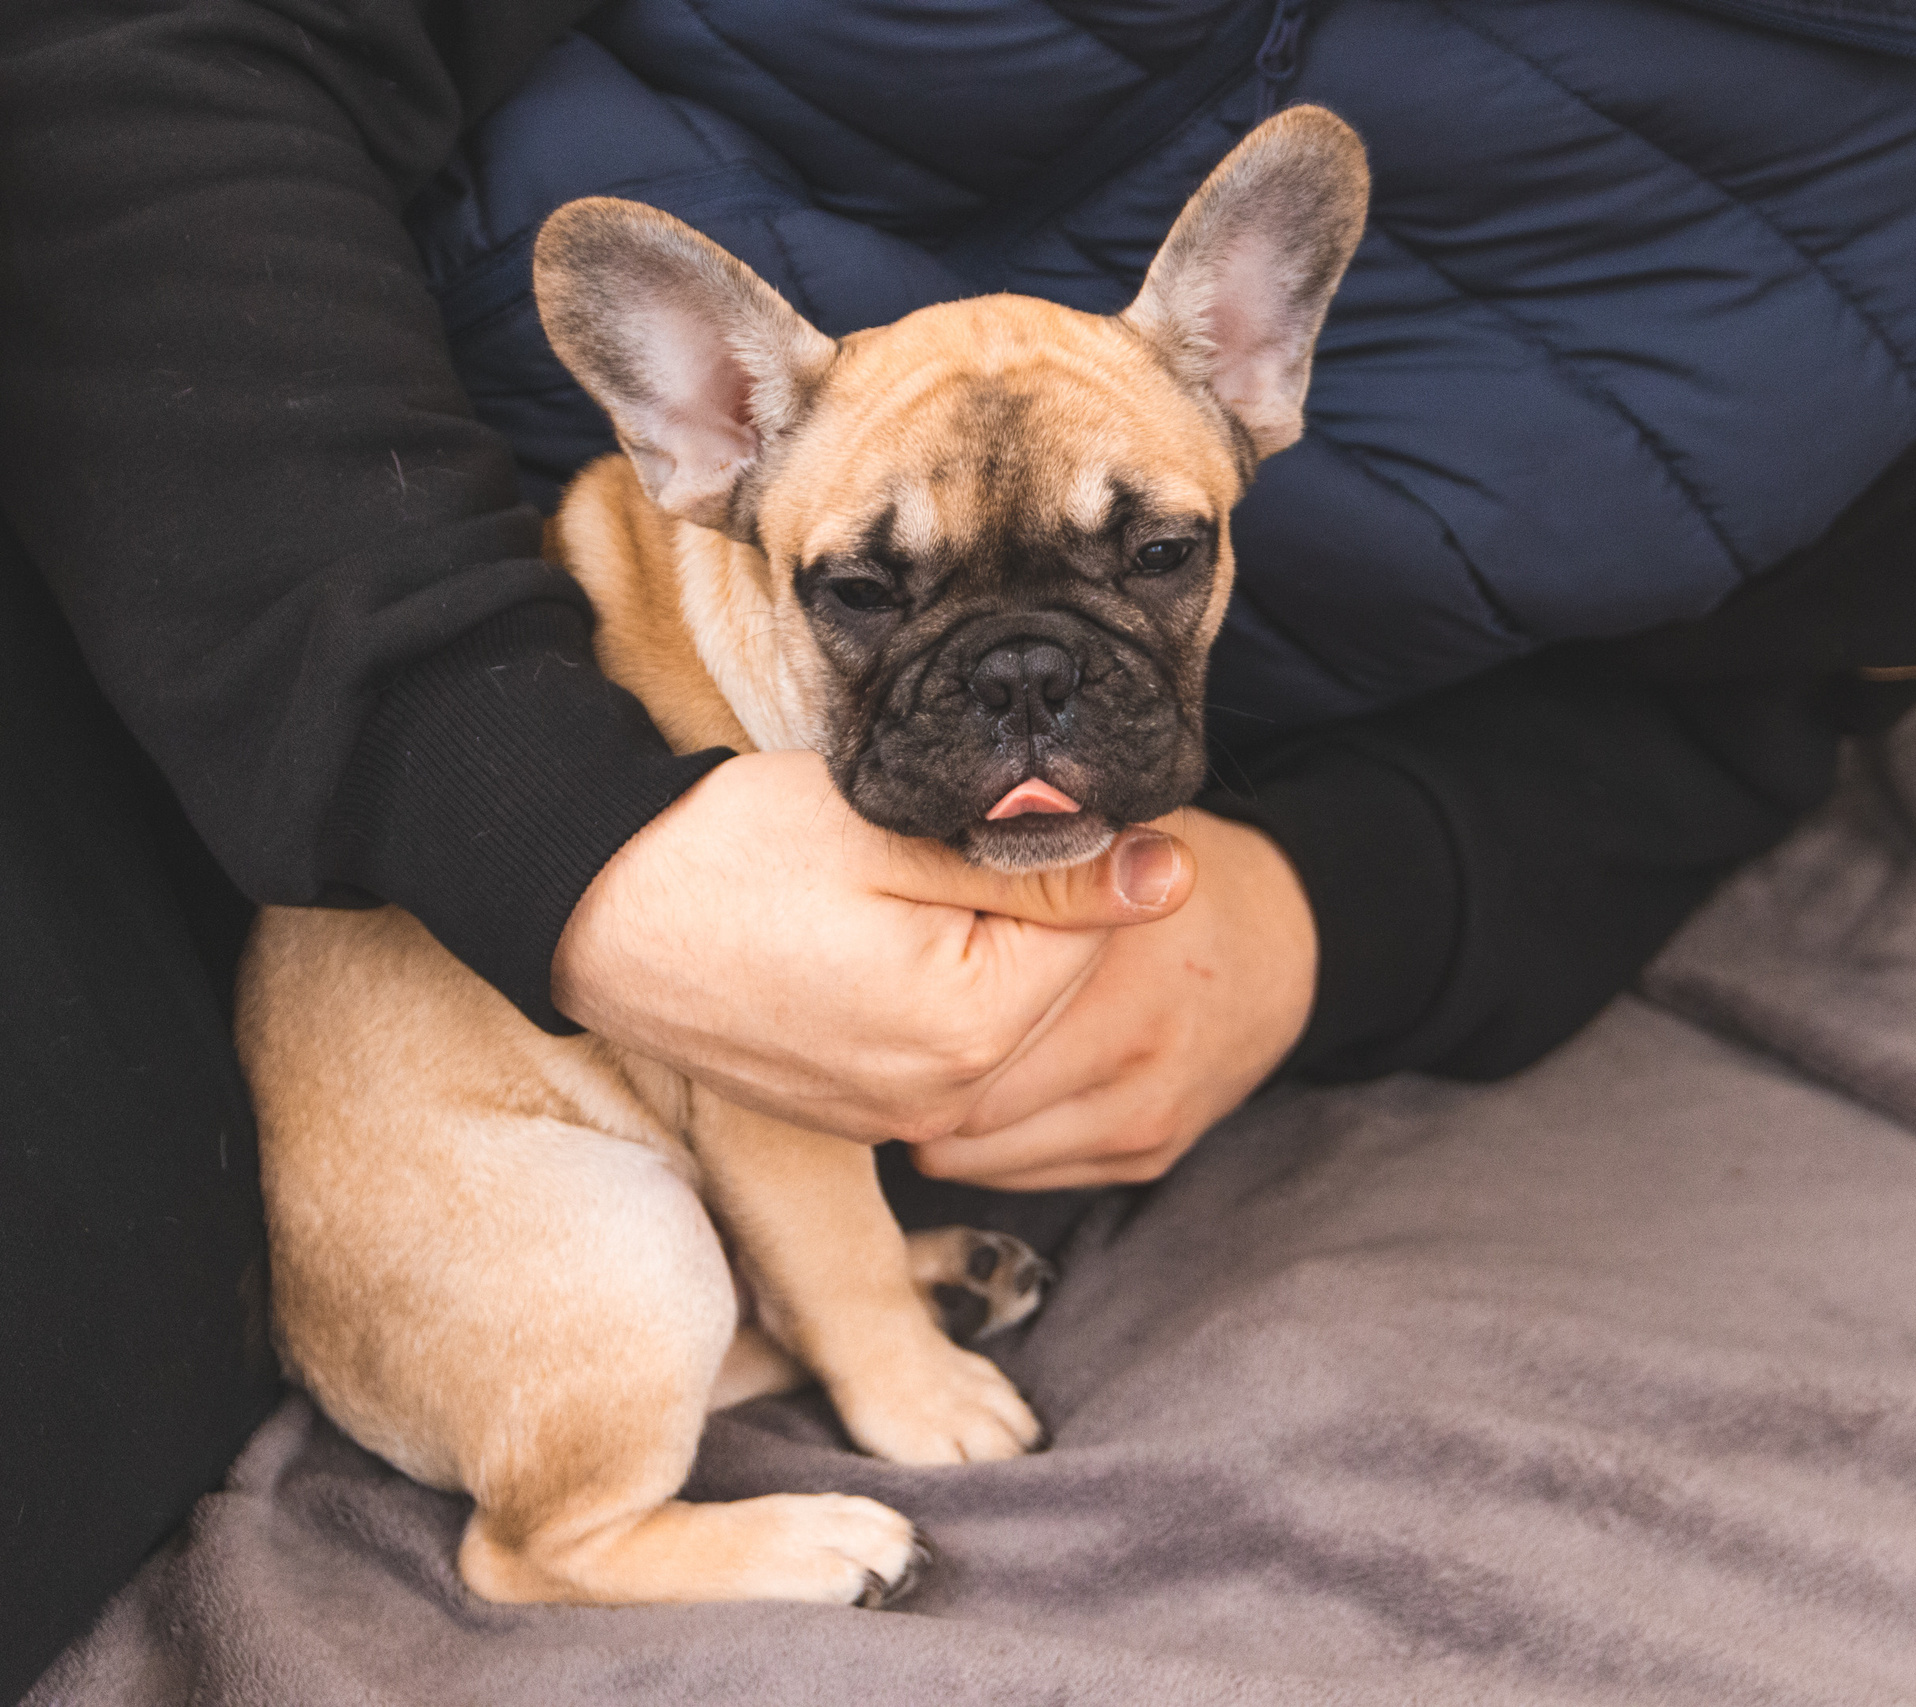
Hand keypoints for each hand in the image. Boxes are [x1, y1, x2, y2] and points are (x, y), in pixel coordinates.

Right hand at [552, 750, 1195, 1142]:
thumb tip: (1173, 877)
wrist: (588, 911)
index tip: (980, 817)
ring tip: (876, 894)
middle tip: (917, 852)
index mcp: (967, 1030)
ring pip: (994, 1014)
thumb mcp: (897, 831)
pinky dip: (921, 988)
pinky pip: (936, 1046)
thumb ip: (1044, 864)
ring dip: (966, 947)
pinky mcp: (852, 1113)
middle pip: (1049, 984)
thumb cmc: (729, 852)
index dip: (1052, 857)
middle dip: (1014, 910)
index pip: (1093, 935)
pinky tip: (857, 942)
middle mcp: (941, 1100)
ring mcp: (892, 1117)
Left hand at [908, 810, 1316, 1190]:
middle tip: (887, 1033)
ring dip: (943, 1119)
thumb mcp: (1103, 850)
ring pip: (982, 1158)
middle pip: (964, 1106)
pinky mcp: (1147, 1156)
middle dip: (916, 1075)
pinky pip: (1025, 1174)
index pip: (962, 1037)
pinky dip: (991, 1142)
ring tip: (926, 1062)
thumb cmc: (1168, 887)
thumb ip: (1020, 863)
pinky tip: (986, 1088)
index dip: (906, 1016)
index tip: (881, 990)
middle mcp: (1135, 1058)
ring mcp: (1145, 1118)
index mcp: (1116, 977)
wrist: (1284, 945)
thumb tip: (913, 838)